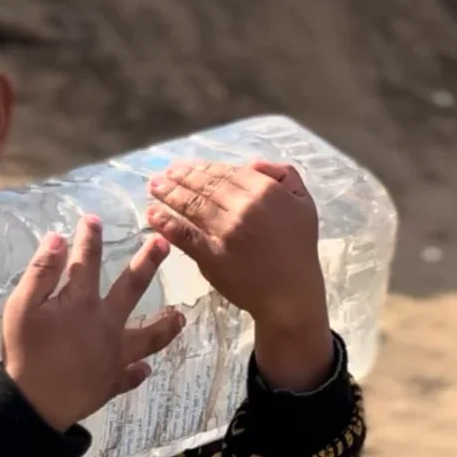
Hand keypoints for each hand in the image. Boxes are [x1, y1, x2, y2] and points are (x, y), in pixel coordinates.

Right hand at [2, 215, 185, 432]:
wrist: (34, 404)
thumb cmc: (25, 351)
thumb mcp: (21, 306)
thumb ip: (41, 272)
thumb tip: (58, 239)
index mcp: (82, 302)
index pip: (88, 260)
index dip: (90, 237)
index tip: (94, 219)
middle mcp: (106, 323)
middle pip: (132, 288)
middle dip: (148, 263)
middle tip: (164, 243)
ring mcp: (114, 355)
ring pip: (148, 336)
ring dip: (165, 324)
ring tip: (180, 316)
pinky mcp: (112, 380)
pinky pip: (131, 374)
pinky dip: (139, 370)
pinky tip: (145, 368)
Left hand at [146, 160, 332, 390]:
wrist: (291, 294)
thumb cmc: (297, 248)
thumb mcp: (303, 203)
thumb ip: (283, 176)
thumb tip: (252, 162)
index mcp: (265, 191)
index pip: (226, 173)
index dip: (202, 168)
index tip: (185, 167)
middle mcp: (244, 207)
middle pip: (204, 186)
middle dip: (179, 177)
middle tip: (162, 174)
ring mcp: (226, 232)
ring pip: (191, 205)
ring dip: (169, 194)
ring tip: (154, 187)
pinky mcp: (212, 255)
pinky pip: (184, 234)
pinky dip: (166, 223)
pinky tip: (152, 214)